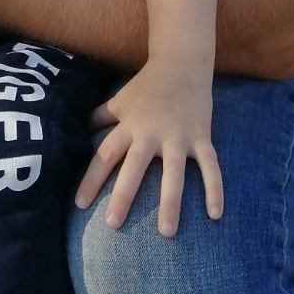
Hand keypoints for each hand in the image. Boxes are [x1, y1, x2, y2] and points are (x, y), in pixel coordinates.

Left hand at [74, 61, 222, 237]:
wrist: (182, 62)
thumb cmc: (148, 85)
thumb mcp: (120, 99)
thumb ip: (101, 116)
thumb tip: (77, 130)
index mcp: (130, 125)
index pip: (105, 155)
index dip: (91, 179)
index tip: (80, 205)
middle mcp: (151, 132)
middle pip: (134, 166)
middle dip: (123, 195)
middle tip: (112, 224)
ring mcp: (179, 136)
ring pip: (174, 172)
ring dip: (170, 202)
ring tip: (166, 232)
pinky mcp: (202, 136)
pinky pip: (210, 166)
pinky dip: (215, 188)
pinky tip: (215, 215)